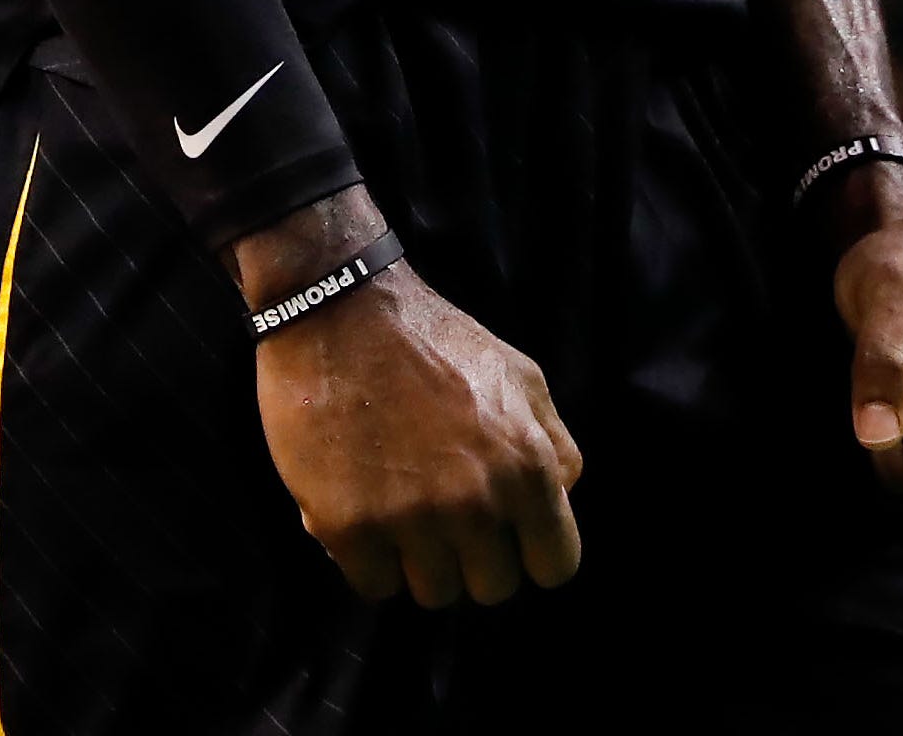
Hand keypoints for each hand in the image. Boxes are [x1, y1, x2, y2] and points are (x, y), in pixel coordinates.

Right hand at [238, 200, 582, 609]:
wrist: (339, 308)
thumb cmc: (432, 338)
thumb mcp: (518, 372)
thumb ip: (554, 440)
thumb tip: (564, 496)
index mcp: (527, 467)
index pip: (556, 565)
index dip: (531, 551)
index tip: (505, 534)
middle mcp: (476, 504)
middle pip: (492, 588)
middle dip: (473, 557)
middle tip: (445, 515)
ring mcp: (412, 520)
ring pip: (433, 594)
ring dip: (418, 560)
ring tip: (400, 507)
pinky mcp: (350, 527)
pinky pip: (374, 585)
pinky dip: (369, 558)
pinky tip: (363, 510)